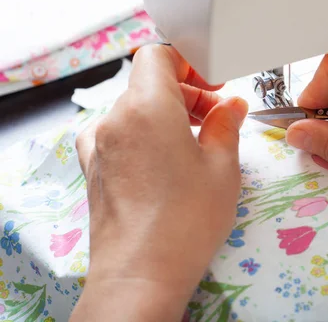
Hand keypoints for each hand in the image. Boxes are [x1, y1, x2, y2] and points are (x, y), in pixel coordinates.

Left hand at [71, 45, 247, 320]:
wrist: (141, 274)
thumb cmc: (187, 219)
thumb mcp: (223, 167)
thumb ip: (227, 125)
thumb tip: (231, 106)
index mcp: (146, 106)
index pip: (158, 55)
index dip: (188, 62)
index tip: (213, 83)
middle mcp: (114, 119)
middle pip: (148, 83)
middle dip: (186, 93)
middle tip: (217, 117)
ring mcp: (98, 145)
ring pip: (133, 109)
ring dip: (166, 114)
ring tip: (196, 142)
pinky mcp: (93, 169)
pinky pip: (118, 134)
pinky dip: (143, 134)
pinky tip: (163, 158)